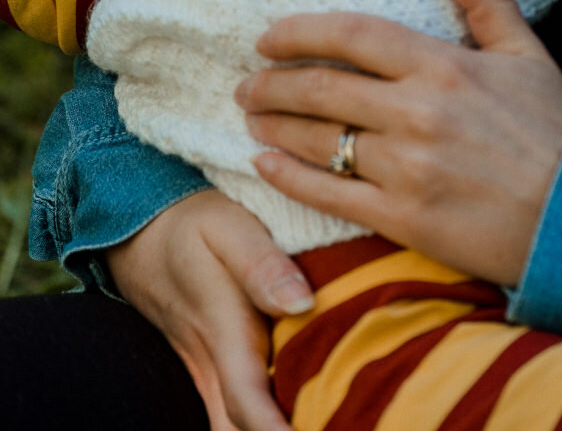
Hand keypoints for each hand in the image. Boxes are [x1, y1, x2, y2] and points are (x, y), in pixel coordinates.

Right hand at [107, 189, 313, 430]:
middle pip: (243, 430)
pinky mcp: (214, 370)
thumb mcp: (227, 227)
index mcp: (223, 332)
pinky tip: (314, 404)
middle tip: (347, 422)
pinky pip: (239, 409)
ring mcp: (210, 373)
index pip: (247, 405)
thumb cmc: (192, 224)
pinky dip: (272, 416)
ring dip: (278, 425)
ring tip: (337, 416)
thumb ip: (261, 264)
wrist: (143, 229)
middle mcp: (214, 366)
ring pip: (237, 425)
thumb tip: (302, 302)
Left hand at [235, 0, 561, 286]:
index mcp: (443, 66)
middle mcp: (417, 113)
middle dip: (272, 83)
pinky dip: (289, 178)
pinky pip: (330, 194)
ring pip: (317, 139)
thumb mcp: (525, 50)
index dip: (299, 32)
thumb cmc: (553, 129)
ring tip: (248, 116)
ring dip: (273, 125)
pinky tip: (263, 164)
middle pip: (321, 89)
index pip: (352, 35)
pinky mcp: (404, 217)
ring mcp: (407, 168)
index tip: (267, 38)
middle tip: (245, 83)